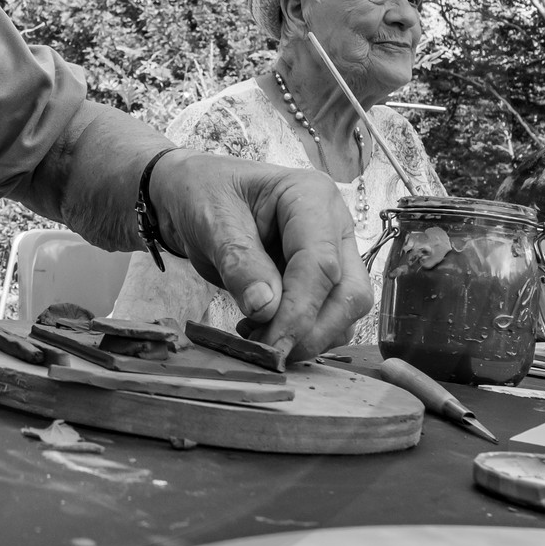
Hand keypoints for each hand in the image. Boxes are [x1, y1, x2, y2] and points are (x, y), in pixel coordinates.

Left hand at [148, 151, 370, 358]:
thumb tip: (265, 309)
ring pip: (346, 311)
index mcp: (311, 196)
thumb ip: (239, 262)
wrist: (195, 194)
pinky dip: (301, 334)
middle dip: (311, 331)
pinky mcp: (323, 279)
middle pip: (349, 293)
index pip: (321, 263)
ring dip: (308, 337)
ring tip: (256, 337)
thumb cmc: (204, 194)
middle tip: (266, 352)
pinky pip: (329, 318)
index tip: (271, 344)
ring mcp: (333, 252)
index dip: (299, 310)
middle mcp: (333, 225)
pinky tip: (262, 330)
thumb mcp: (212, 220)